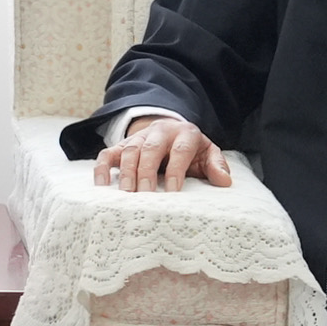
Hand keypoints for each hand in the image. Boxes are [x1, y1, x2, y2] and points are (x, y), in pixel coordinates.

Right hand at [93, 114, 232, 192]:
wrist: (170, 131)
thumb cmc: (191, 150)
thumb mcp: (207, 154)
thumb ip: (216, 165)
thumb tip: (224, 181)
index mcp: (184, 134)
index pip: (180, 150)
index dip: (176, 169)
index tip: (172, 191)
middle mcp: (160, 132)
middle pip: (151, 148)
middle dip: (147, 171)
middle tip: (145, 194)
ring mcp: (139, 138)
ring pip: (130, 150)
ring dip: (126, 171)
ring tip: (126, 193)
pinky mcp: (122, 145)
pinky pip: (108, 153)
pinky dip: (102, 167)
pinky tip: (101, 184)